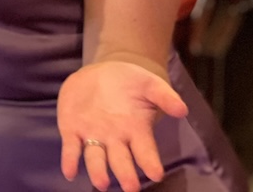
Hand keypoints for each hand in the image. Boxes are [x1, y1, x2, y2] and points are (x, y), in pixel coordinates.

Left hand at [58, 60, 188, 191]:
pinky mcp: (72, 130)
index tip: (156, 174)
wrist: (102, 72)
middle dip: (125, 174)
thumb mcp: (149, 83)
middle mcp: (115, 139)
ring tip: (101, 183)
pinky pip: (71, 148)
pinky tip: (69, 171)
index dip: (150, 162)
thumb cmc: (130, 82)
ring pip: (96, 159)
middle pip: (121, 161)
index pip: (145, 151)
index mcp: (136, 130)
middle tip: (131, 188)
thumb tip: (183, 110)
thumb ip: (165, 96)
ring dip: (98, 172)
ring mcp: (93, 135)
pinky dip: (70, 160)